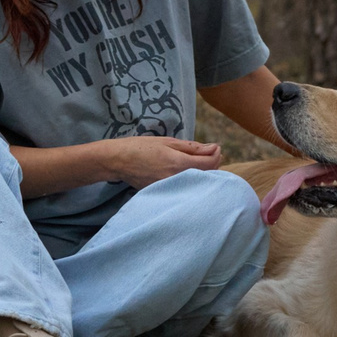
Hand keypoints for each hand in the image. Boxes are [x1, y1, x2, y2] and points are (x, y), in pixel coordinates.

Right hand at [105, 135, 223, 187]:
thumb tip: (214, 148)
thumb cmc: (141, 147)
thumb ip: (193, 147)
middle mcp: (177, 180)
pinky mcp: (166, 195)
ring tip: (197, 162)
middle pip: (207, 176)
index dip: (217, 155)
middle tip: (208, 153)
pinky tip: (186, 172)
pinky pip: (186, 189)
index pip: (210, 164)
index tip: (216, 148)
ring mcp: (171, 190)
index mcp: (179, 164)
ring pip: (197, 184)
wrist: (118, 161)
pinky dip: (191, 180)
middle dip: (212, 164)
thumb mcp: (168, 142)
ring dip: (202, 173)